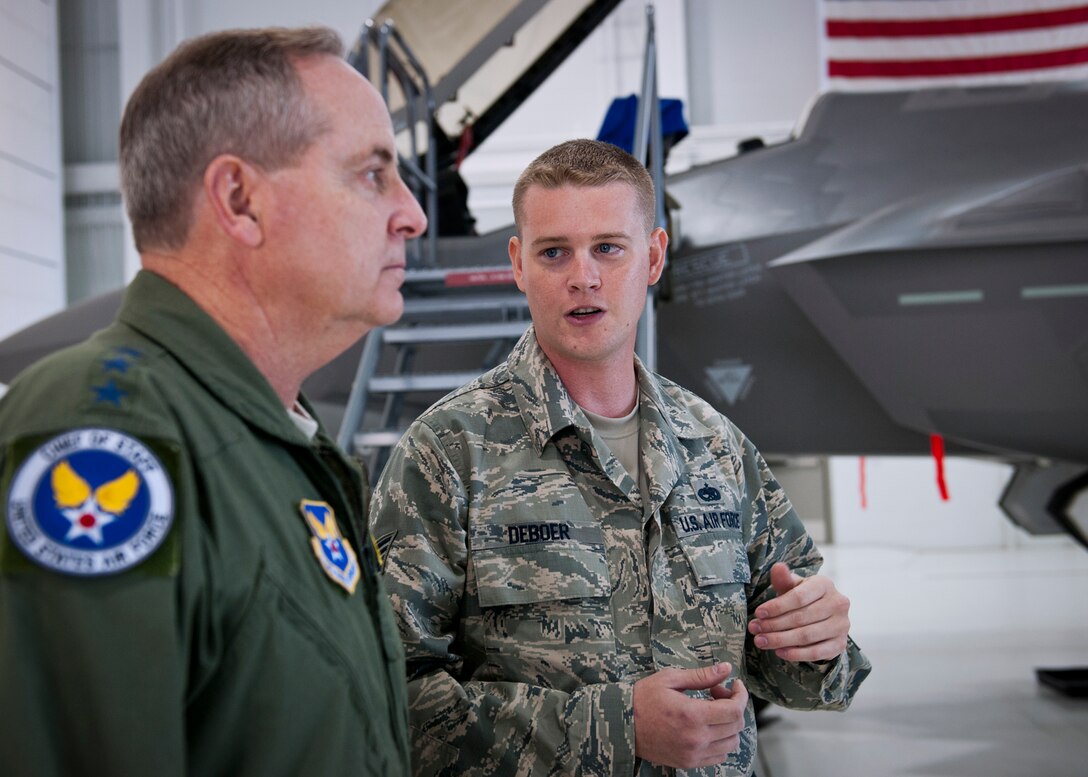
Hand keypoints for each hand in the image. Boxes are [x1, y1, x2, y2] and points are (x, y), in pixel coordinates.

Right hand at [632, 663, 748, 769]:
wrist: (622, 725)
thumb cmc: (643, 698)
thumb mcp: (670, 679)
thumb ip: (701, 676)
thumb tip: (726, 668)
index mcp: (692, 715)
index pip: (734, 710)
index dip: (740, 696)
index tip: (735, 685)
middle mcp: (696, 738)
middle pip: (736, 726)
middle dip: (734, 706)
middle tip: (718, 694)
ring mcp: (693, 753)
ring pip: (731, 743)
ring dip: (730, 725)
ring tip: (713, 711)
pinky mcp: (689, 762)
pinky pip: (719, 756)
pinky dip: (721, 741)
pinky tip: (709, 727)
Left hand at [747, 562, 850, 661]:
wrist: (823, 615)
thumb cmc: (802, 598)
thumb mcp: (792, 586)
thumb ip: (784, 579)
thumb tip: (778, 567)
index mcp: (825, 584)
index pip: (799, 597)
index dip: (777, 606)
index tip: (758, 613)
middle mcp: (838, 603)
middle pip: (801, 618)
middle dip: (774, 625)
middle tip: (754, 629)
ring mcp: (842, 625)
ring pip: (807, 636)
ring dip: (780, 640)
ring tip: (761, 641)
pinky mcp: (840, 644)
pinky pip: (817, 653)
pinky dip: (796, 654)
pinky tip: (779, 652)